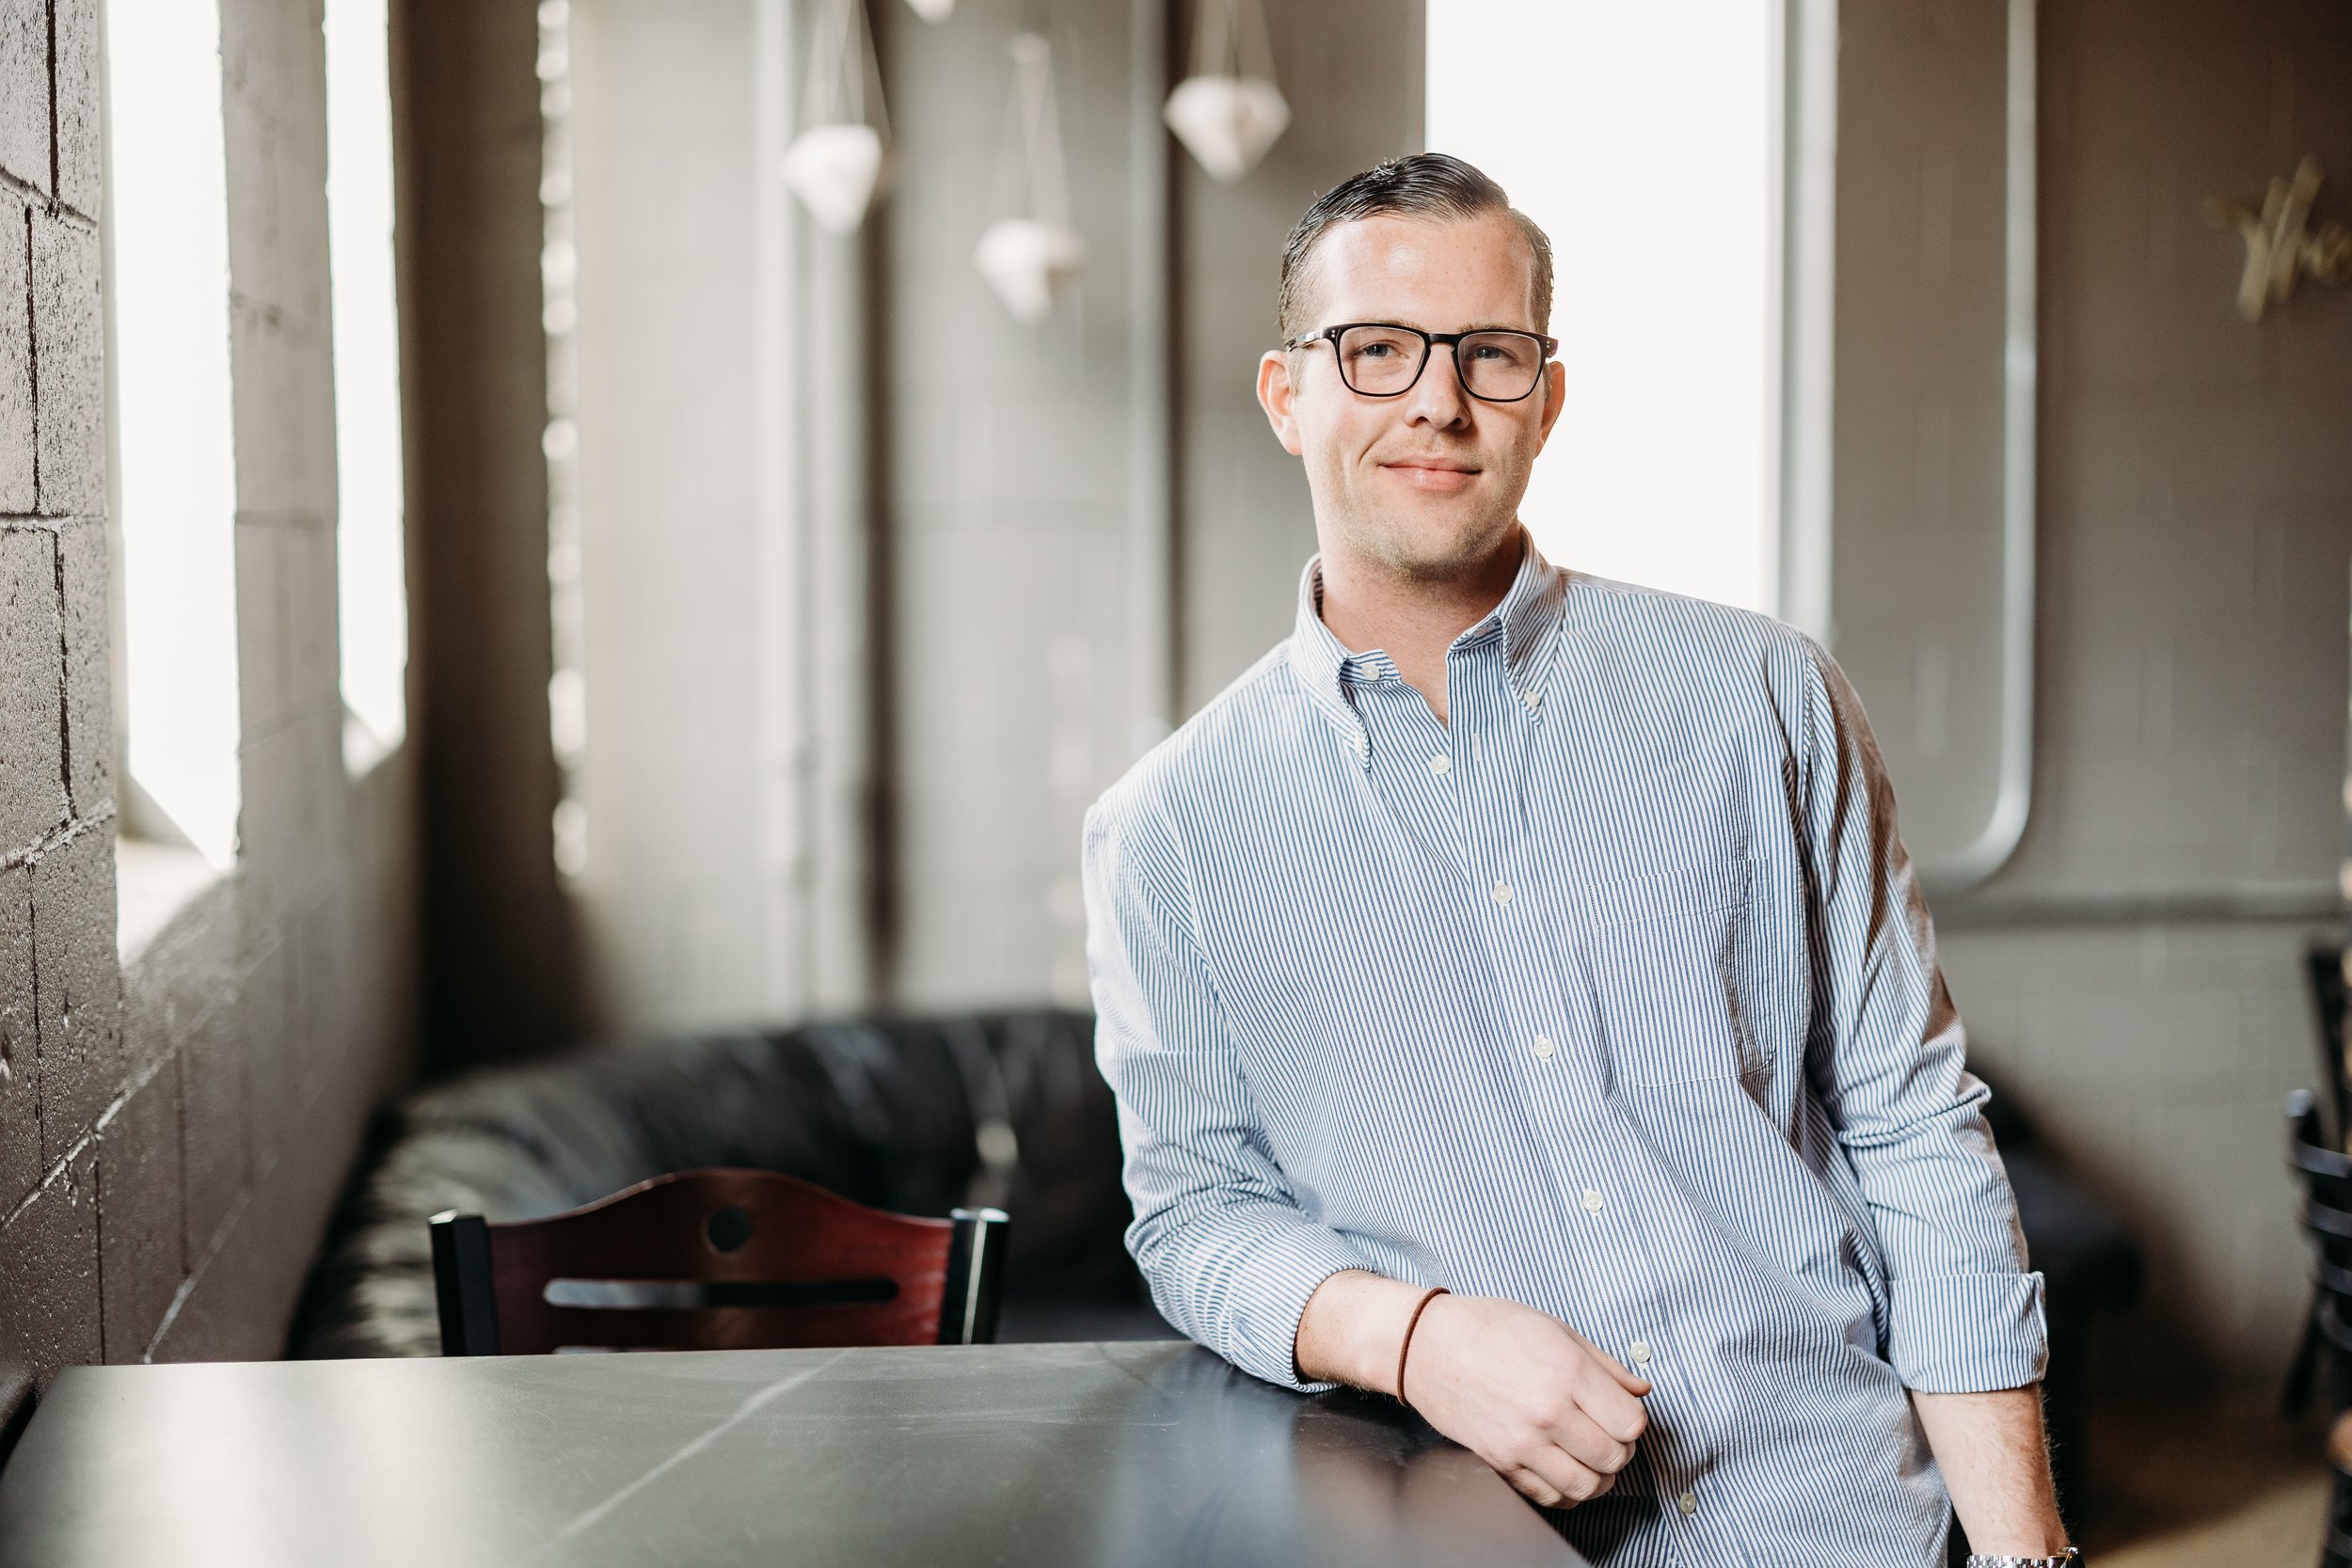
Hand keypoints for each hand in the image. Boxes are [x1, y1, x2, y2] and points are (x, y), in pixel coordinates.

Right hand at [1402, 1294, 1650, 1507]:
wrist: (1425, 1346)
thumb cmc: (1488, 1328)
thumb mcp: (1554, 1328)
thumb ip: (1605, 1364)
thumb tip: (1640, 1390)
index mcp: (1568, 1372)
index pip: (1631, 1423)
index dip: (1631, 1419)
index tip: (1618, 1410)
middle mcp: (1548, 1412)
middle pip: (1614, 1457)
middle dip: (1618, 1448)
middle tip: (1604, 1432)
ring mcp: (1523, 1442)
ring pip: (1587, 1486)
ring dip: (1596, 1475)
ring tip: (1587, 1454)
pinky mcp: (1501, 1461)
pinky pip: (1550, 1495)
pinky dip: (1565, 1489)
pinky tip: (1561, 1466)